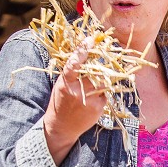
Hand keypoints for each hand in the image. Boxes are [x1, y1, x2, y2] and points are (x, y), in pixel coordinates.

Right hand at [42, 38, 109, 164]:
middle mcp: (78, 91)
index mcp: (65, 83)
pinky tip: (95, 96)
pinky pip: (106, 92)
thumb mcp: (61, 84)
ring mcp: (90, 100)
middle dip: (101, 62)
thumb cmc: (61, 101)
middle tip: (106, 55)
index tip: (91, 39)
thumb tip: (85, 52)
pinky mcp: (99, 107)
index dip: (82, 50)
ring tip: (99, 78)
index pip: (74, 63)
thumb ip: (72, 72)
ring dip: (105, 76)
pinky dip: (103, 90)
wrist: (62, 127)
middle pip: (95, 71)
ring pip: (104, 81)